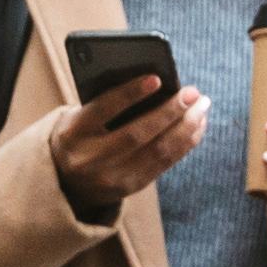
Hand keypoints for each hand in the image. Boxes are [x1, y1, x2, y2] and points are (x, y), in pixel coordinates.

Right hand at [50, 74, 205, 221]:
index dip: (130, 94)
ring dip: (185, 127)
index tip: (157, 78)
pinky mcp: (129, 188)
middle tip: (193, 92)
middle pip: (137, 134)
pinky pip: (164, 164)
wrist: (64, 180)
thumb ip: (107, 102)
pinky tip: (197, 126)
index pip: (103, 109)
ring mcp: (111, 178)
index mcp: (73, 132)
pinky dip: (184, 143)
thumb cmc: (81, 134)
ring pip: (157, 152)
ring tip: (202, 107)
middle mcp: (90, 159)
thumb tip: (158, 84)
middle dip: (170, 111)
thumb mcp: (80, 117)